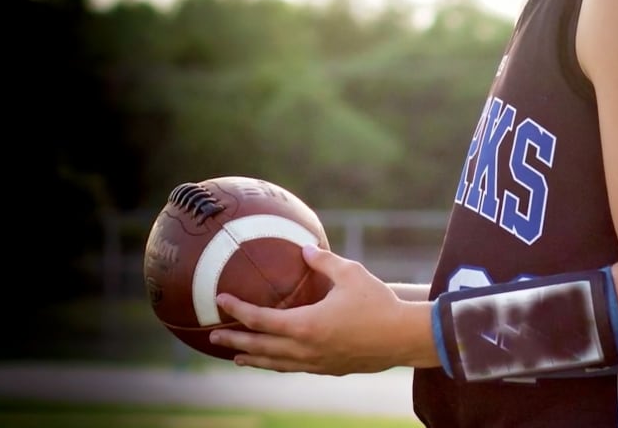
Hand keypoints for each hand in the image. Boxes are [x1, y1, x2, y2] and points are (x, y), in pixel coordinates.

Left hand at [210, 244, 426, 374]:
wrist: (403, 337)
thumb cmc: (378, 302)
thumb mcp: (351, 273)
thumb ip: (323, 261)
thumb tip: (304, 248)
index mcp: (305, 325)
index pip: (260, 319)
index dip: (238, 309)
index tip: (221, 300)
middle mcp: (305, 348)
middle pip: (261, 346)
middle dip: (235, 340)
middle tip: (214, 335)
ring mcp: (317, 362)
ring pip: (276, 363)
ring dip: (254, 358)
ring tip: (237, 357)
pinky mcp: (330, 369)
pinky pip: (295, 368)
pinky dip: (278, 364)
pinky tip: (276, 361)